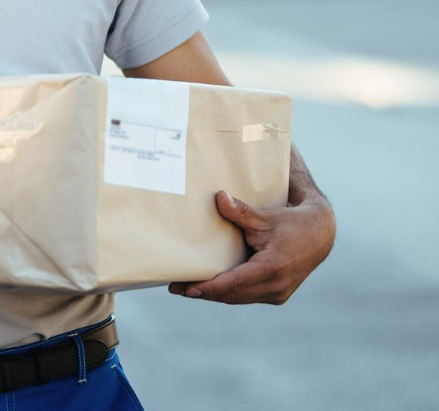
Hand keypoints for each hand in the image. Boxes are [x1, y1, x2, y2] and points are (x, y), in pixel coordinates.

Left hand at [169, 189, 335, 303]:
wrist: (319, 235)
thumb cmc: (290, 223)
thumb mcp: (265, 216)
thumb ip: (241, 211)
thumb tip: (219, 197)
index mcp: (273, 268)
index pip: (235, 283)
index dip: (209, 288)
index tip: (187, 289)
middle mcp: (276, 286)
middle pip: (233, 294)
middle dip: (204, 292)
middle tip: (175, 288)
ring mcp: (278, 293)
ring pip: (239, 298)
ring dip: (214, 295)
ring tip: (186, 289)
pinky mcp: (277, 294)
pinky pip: (247, 296)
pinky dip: (228, 293)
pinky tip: (209, 288)